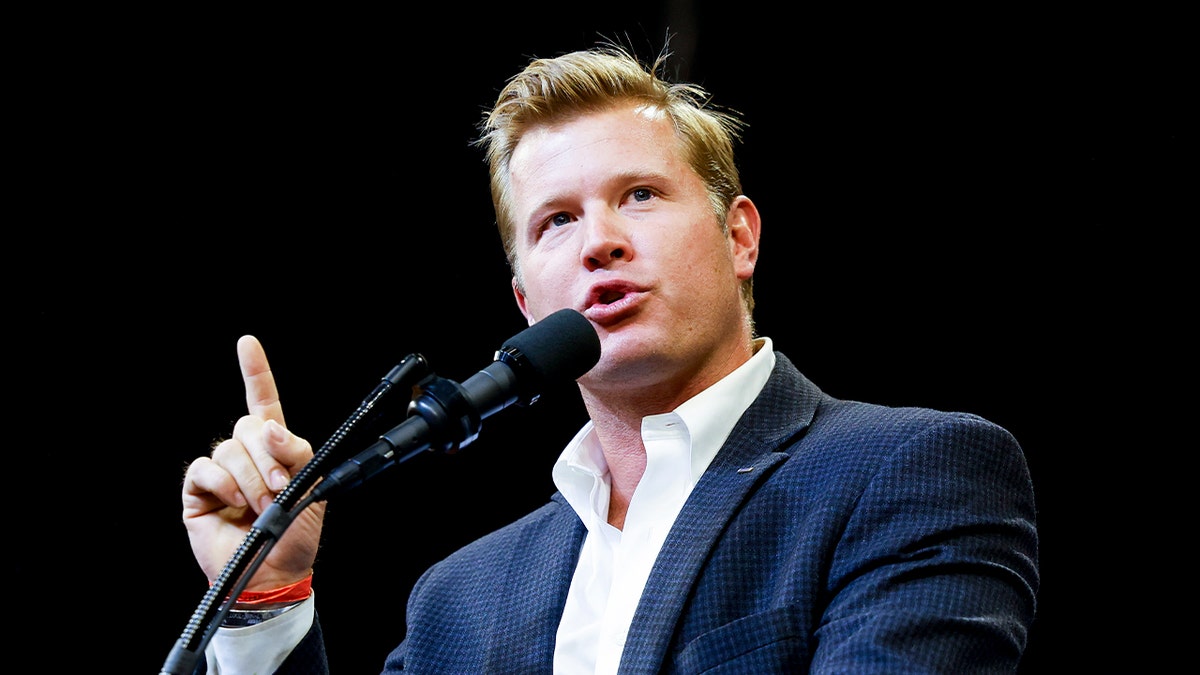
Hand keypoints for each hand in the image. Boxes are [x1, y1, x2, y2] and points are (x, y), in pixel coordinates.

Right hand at [182, 335, 323, 589]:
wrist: (275, 573)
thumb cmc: (297, 533)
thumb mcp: (312, 488)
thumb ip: (297, 452)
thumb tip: (270, 427)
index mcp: (274, 448)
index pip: (262, 401)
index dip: (255, 372)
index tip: (247, 343)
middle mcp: (245, 455)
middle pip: (247, 427)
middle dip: (268, 458)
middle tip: (280, 489)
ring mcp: (220, 472)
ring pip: (228, 450)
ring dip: (250, 479)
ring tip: (260, 506)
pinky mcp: (197, 491)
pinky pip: (204, 469)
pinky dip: (222, 484)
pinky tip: (231, 504)